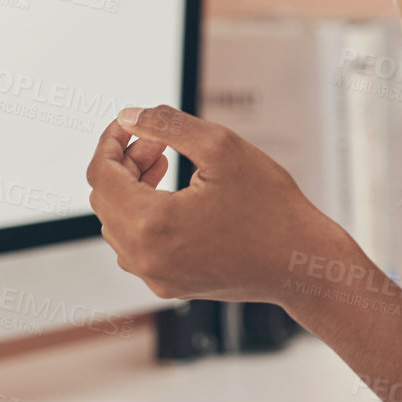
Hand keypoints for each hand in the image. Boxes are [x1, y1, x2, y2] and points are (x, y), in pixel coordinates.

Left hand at [86, 105, 337, 302]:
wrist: (299, 262)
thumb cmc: (270, 208)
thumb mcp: (222, 148)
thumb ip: (168, 125)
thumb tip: (130, 116)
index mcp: (151, 223)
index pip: (101, 174)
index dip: (110, 141)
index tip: (130, 125)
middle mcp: (144, 257)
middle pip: (105, 198)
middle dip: (124, 162)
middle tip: (157, 142)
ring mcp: (155, 276)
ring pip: (118, 223)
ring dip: (132, 188)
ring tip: (165, 164)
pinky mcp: (168, 284)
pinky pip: (137, 246)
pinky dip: (144, 215)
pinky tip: (175, 196)